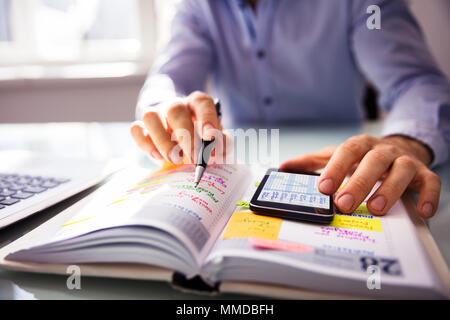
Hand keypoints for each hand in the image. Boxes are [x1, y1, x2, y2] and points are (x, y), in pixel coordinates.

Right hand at [130, 91, 221, 163]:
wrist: (178, 139)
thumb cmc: (201, 138)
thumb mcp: (215, 140)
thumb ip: (220, 144)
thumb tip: (215, 152)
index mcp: (196, 104)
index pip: (201, 102)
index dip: (207, 117)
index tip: (211, 137)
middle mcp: (175, 105)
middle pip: (175, 110)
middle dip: (186, 136)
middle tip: (195, 158)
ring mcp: (156, 114)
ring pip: (151, 117)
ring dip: (163, 141)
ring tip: (175, 159)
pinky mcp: (142, 127)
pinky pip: (136, 129)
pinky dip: (145, 144)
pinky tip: (158, 156)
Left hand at [280, 134, 440, 217]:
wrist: (399, 149)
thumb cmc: (363, 158)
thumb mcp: (337, 156)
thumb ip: (312, 162)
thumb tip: (283, 167)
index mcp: (361, 145)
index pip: (347, 151)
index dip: (336, 168)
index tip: (324, 188)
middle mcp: (384, 151)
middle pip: (373, 161)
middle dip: (359, 182)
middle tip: (344, 203)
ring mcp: (405, 161)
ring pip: (402, 171)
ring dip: (389, 189)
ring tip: (376, 208)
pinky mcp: (424, 173)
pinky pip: (431, 183)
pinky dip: (429, 196)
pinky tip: (422, 212)